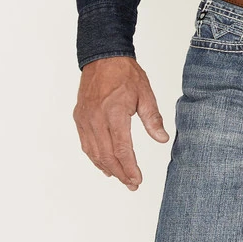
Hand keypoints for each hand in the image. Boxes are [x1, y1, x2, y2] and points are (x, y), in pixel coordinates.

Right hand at [73, 56, 168, 190]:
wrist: (103, 57)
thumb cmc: (125, 74)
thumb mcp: (145, 94)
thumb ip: (153, 119)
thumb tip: (162, 139)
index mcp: (114, 113)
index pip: (121, 149)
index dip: (129, 167)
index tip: (137, 179)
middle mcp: (96, 118)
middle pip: (106, 155)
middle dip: (120, 173)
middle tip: (132, 184)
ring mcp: (85, 119)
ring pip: (94, 153)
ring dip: (107, 168)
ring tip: (121, 178)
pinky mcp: (79, 118)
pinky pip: (86, 144)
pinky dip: (95, 157)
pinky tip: (104, 165)